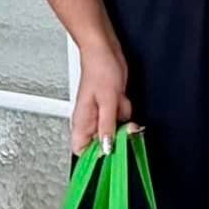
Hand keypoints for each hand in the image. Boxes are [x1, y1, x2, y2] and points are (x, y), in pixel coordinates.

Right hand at [72, 40, 133, 155]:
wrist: (105, 51)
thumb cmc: (99, 69)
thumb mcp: (107, 101)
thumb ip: (107, 126)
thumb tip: (107, 148)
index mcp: (82, 123)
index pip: (82, 152)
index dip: (96, 157)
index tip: (112, 154)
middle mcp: (90, 122)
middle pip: (103, 144)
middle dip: (117, 137)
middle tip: (124, 127)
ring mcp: (101, 115)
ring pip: (116, 131)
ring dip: (124, 122)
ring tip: (120, 104)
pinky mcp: (111, 108)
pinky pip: (122, 118)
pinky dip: (126, 111)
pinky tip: (123, 100)